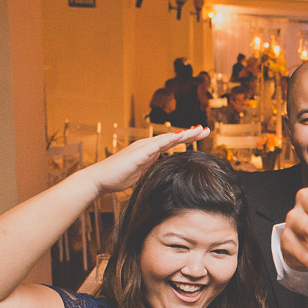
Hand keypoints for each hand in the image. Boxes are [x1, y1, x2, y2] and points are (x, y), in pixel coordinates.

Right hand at [83, 126, 207, 193]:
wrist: (101, 179)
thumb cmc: (119, 178)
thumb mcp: (143, 175)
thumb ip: (154, 171)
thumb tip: (167, 176)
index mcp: (151, 151)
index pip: (173, 143)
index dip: (188, 139)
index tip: (201, 135)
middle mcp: (148, 146)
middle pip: (174, 137)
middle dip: (191, 133)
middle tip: (206, 129)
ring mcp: (143, 148)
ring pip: (167, 138)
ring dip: (183, 134)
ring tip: (197, 130)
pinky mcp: (138, 153)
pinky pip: (155, 145)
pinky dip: (167, 140)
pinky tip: (178, 137)